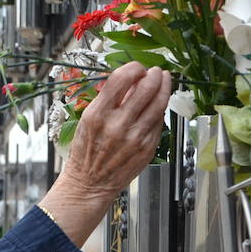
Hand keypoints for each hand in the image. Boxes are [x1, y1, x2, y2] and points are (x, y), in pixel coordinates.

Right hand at [38, 62, 171, 245]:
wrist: (88, 183)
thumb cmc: (86, 151)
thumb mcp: (89, 119)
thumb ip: (110, 99)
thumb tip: (132, 80)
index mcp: (98, 114)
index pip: (122, 78)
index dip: (134, 67)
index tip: (137, 67)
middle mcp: (117, 125)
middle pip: (146, 88)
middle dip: (154, 75)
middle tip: (155, 72)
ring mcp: (135, 137)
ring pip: (159, 103)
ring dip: (164, 87)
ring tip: (163, 81)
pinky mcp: (147, 148)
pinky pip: (159, 122)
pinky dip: (160, 109)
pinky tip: (158, 104)